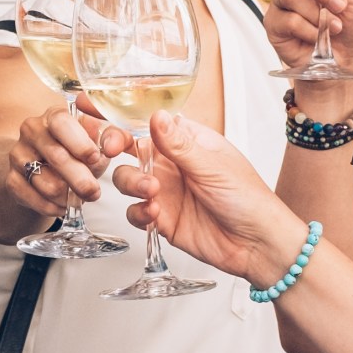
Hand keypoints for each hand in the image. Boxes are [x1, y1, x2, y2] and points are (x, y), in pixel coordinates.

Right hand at [8, 106, 127, 216]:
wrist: (44, 167)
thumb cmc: (76, 151)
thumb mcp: (97, 141)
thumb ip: (112, 138)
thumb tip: (112, 146)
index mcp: (54, 115)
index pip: (62, 123)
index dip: (80, 143)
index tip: (94, 157)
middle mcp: (31, 131)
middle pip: (57, 157)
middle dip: (80, 179)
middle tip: (94, 192)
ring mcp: (18, 155)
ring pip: (48, 184)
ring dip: (68, 197)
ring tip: (77, 197)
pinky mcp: (11, 180)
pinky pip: (35, 200)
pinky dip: (54, 207)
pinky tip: (62, 204)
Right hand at [110, 111, 305, 283]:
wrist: (257, 244)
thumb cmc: (247, 198)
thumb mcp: (212, 166)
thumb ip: (178, 144)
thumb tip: (156, 116)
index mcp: (186, 140)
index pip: (147, 120)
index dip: (120, 114)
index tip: (95, 108)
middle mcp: (171, 163)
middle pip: (128, 147)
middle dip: (113, 146)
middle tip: (112, 149)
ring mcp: (164, 190)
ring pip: (126, 178)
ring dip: (131, 182)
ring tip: (152, 191)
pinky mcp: (161, 218)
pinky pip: (134, 212)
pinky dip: (139, 212)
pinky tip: (155, 214)